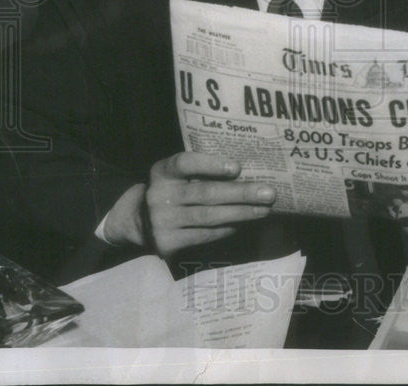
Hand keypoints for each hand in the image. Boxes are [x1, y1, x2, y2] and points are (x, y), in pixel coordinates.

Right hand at [104, 152, 275, 258]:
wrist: (139, 221)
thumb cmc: (173, 190)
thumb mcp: (178, 175)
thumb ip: (202, 171)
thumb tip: (249, 173)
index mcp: (162, 171)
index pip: (185, 163)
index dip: (211, 164)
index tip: (237, 168)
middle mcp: (158, 195)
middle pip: (205, 193)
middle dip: (241, 193)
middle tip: (268, 193)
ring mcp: (161, 222)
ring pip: (209, 217)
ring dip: (241, 214)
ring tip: (264, 210)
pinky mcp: (168, 243)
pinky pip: (205, 236)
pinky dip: (227, 229)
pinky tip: (244, 224)